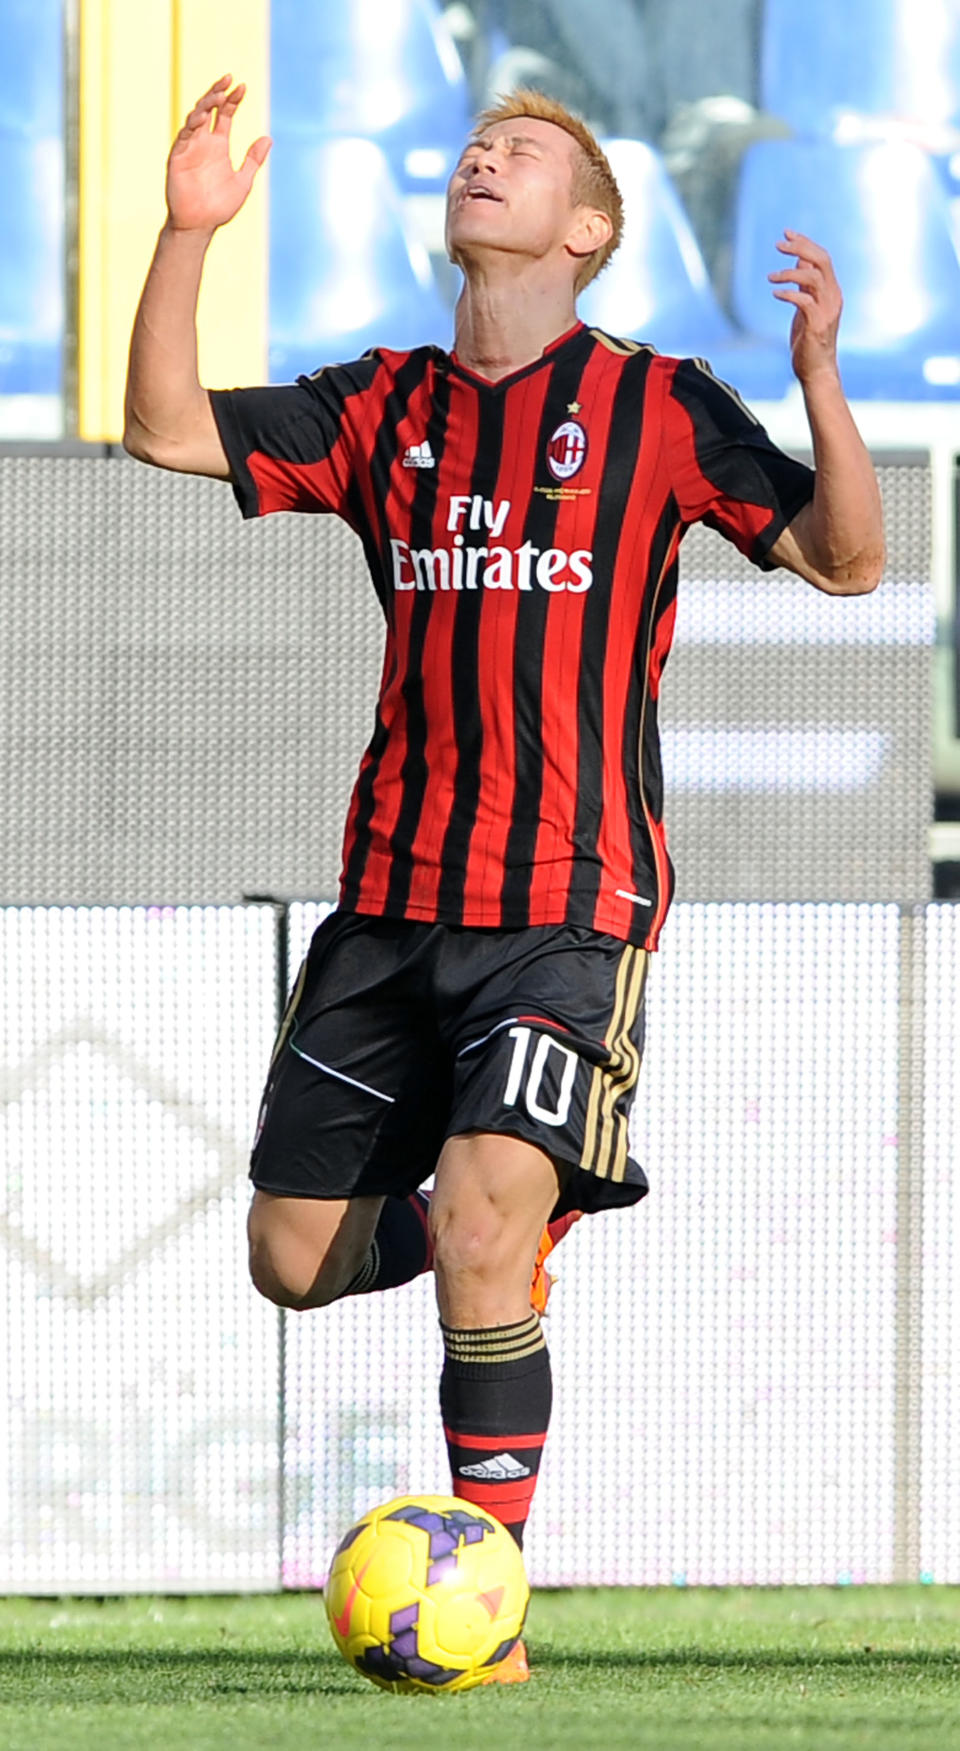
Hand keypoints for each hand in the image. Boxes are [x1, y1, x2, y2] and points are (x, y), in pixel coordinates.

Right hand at [166, 76, 270, 233]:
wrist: (200, 225)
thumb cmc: (219, 206)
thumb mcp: (243, 181)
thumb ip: (253, 160)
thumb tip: (268, 138)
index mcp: (218, 145)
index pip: (225, 115)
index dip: (233, 100)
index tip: (243, 87)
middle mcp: (203, 142)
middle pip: (209, 109)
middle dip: (218, 93)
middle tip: (229, 79)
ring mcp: (189, 147)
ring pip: (196, 117)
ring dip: (206, 103)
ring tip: (218, 93)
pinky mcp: (178, 156)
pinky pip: (185, 135)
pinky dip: (193, 124)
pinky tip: (204, 115)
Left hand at [768, 232, 841, 385]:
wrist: (817, 371)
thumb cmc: (809, 340)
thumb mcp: (806, 306)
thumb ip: (805, 283)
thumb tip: (800, 258)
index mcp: (832, 290)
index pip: (822, 257)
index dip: (805, 242)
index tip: (786, 233)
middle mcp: (833, 296)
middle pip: (821, 260)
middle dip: (800, 247)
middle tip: (778, 244)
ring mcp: (827, 310)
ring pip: (813, 277)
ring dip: (789, 272)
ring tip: (771, 277)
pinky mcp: (817, 324)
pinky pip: (804, 300)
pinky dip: (788, 294)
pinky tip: (775, 294)